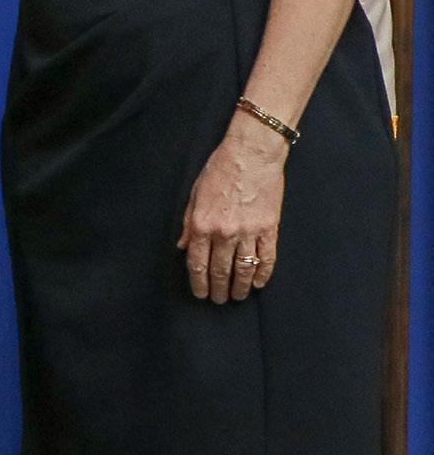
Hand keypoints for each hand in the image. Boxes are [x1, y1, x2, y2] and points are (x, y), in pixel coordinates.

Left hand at [179, 118, 284, 302]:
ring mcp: (249, 232)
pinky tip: (259, 283)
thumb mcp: (195, 195)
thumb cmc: (220, 170)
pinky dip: (263, 274)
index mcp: (202, 225)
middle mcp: (224, 233)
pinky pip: (267, 258)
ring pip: (244, 270)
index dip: (199, 283)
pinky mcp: (269, 228)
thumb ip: (189, 224)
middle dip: (219, 289)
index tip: (201, 294)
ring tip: (239, 296)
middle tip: (219, 300)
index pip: (198, 264)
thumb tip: (184, 247)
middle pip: (220, 271)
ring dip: (241, 287)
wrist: (252, 154)